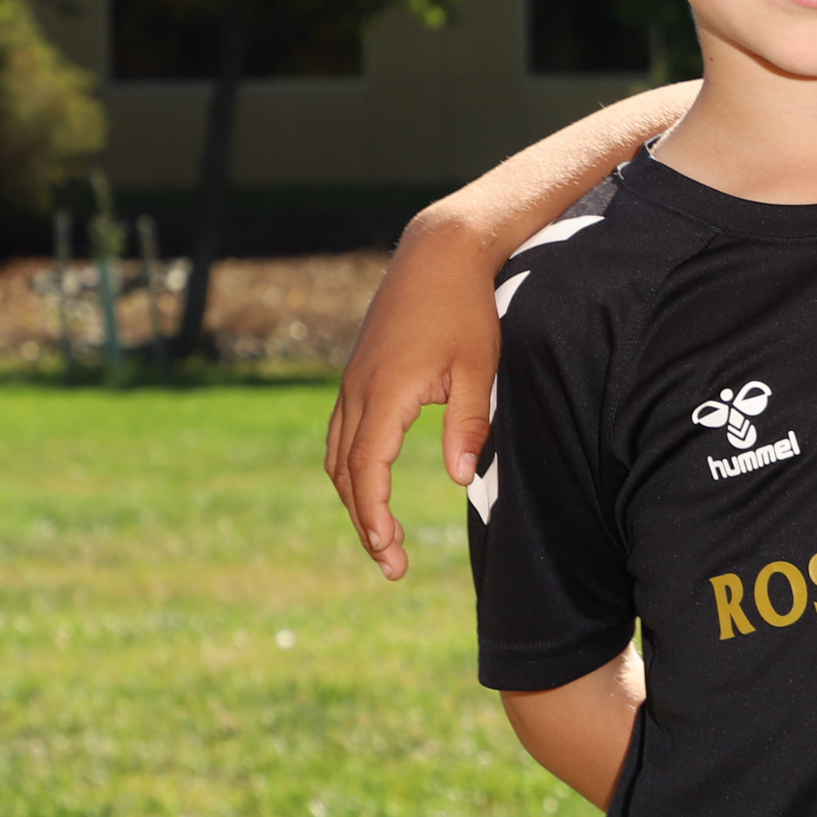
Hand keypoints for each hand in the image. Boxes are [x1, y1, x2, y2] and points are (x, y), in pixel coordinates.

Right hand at [324, 208, 504, 578]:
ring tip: (381, 535)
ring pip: (338, 454)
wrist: (438, 253)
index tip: (390, 552)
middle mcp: (357, 391)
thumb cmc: (467, 310)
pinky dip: (351, 467)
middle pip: (345, 473)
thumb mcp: (479, 368)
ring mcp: (352, 380)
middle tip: (391, 564)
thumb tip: (461, 480)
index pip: (367, 472)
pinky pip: (343, 432)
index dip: (374, 516)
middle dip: (364, 521)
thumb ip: (470, 424)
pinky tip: (372, 485)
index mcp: (385, 394)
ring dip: (354, 497)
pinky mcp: (359, 373)